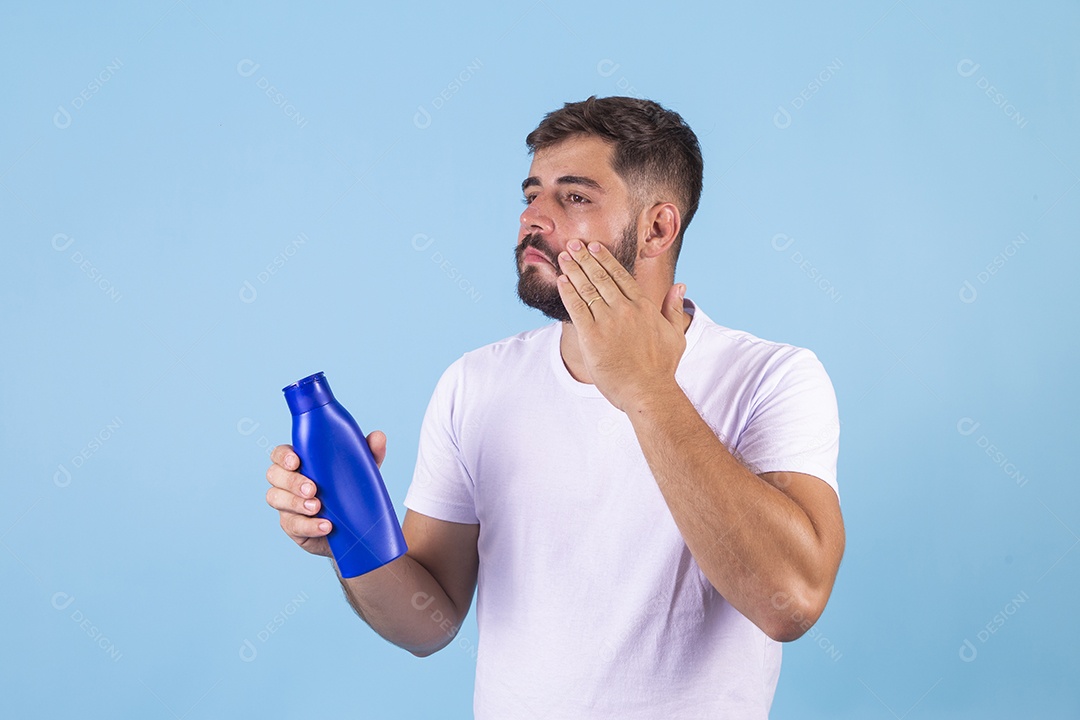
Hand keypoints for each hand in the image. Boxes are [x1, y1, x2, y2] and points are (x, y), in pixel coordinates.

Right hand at [265, 432, 387, 556]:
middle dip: (291, 481)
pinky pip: (293, 525)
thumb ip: (369, 453)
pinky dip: (309, 525)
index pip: (280, 454)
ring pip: (275, 498)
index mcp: (301, 463)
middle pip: (274, 475)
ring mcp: (287, 504)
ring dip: (295, 503)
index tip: (296, 461)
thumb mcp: (362, 471)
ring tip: (317, 507)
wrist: (354, 528)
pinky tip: (325, 526)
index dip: (283, 456)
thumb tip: (378, 437)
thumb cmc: (350, 490)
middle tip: (313, 488)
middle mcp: (288, 482)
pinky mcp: (293, 526)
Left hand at [556, 239, 687, 411]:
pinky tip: (562, 280)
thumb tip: (680, 286)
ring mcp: (608, 321)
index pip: (620, 275)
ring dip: (574, 270)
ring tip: (564, 256)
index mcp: (643, 306)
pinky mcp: (592, 336)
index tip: (594, 247)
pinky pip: (577, 308)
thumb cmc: (661, 368)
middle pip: (601, 276)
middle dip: (585, 258)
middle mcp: (625, 309)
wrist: (647, 392)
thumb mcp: (675, 334)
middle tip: (573, 244)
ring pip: (587, 288)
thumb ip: (674, 308)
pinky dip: (568, 292)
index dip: (605, 259)